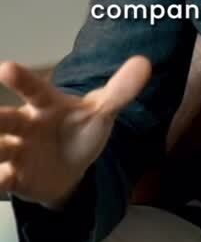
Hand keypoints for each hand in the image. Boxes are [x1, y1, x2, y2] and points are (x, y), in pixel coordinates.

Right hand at [0, 56, 150, 208]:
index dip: (22, 80)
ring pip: (0, 147)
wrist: (72, 169)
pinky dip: (0, 179)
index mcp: (46, 105)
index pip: (34, 90)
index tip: (6, 67)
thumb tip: (145, 62)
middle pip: (7, 120)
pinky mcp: (15, 178)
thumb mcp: (102, 112)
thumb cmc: (80, 130)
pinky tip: (3, 178)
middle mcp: (26, 126)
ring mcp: (17, 152)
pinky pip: (3, 179)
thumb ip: (120, 90)